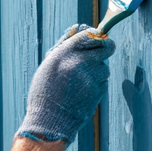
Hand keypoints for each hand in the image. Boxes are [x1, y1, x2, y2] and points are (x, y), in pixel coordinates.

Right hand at [16, 24, 114, 144]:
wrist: (49, 122)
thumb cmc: (45, 93)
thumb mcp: (48, 65)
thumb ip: (64, 46)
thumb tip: (79, 29)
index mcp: (65, 54)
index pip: (91, 34)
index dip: (97, 35)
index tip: (98, 37)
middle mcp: (80, 63)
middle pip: (106, 47)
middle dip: (106, 48)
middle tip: (103, 50)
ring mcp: (91, 78)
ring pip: (105, 67)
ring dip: (98, 69)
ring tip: (82, 79)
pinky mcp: (98, 92)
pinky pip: (103, 82)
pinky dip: (96, 84)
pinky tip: (82, 92)